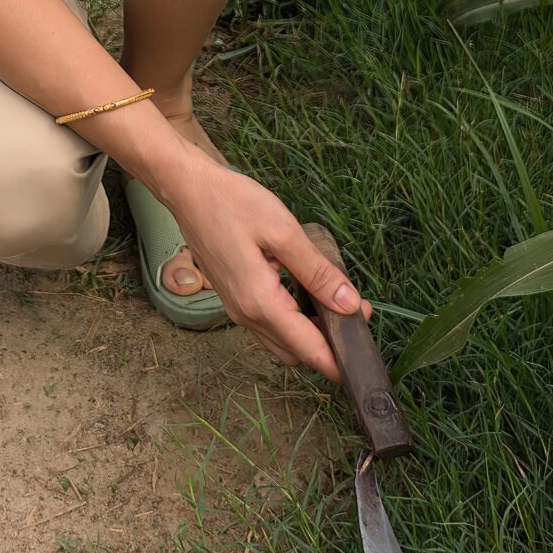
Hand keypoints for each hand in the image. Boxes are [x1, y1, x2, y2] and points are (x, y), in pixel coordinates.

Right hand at [164, 159, 366, 380]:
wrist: (188, 189)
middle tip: (356, 313)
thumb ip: (317, 272)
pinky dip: (292, 322)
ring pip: (280, 343)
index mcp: (260, 303)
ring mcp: (236, 308)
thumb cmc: (233, 204)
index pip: (309, 350)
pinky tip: (306, 294)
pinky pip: (267, 325)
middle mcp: (246, 315)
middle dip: (328, 346)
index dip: (339, 362)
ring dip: (309, 335)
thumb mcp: (284, 233)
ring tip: (336, 304)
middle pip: (296, 353)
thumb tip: (349, 304)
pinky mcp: (233, 297)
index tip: (365, 359)